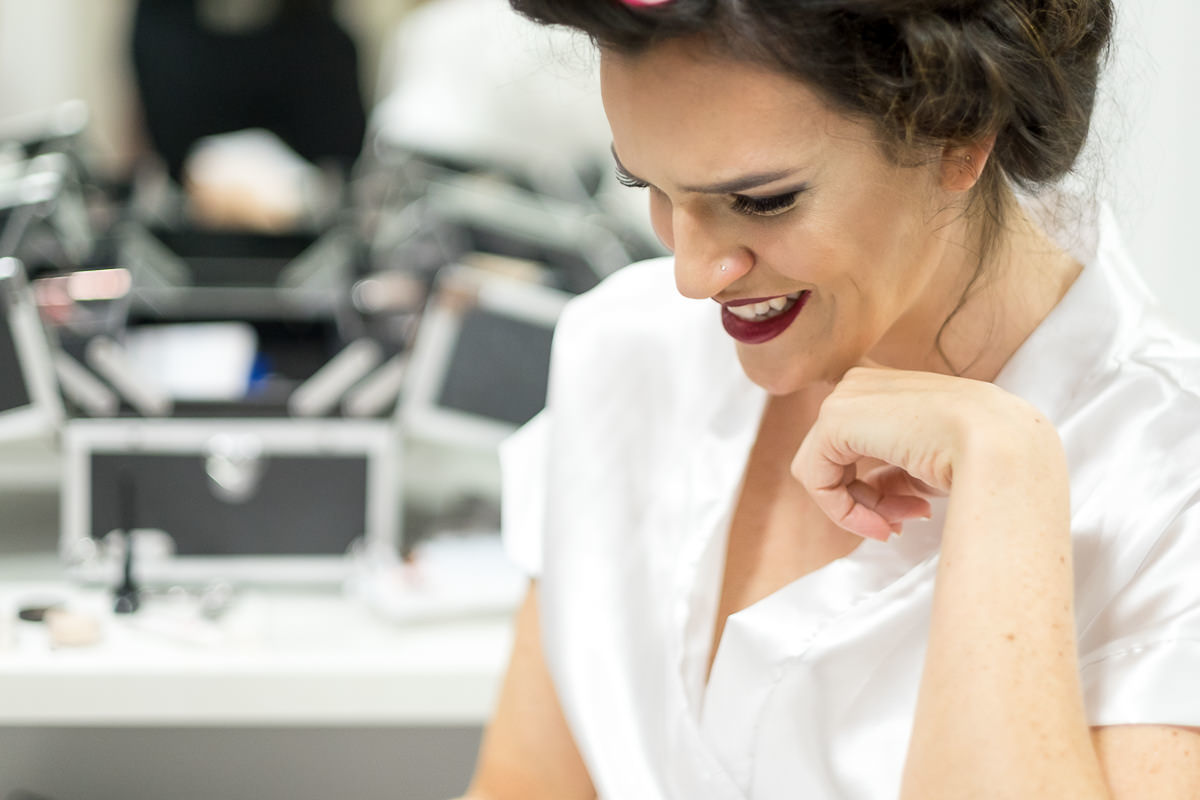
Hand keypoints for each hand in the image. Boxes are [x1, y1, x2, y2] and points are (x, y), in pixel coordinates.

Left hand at [791, 365, 1053, 541]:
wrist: (1002, 445)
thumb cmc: (980, 455)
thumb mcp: (927, 465)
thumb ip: (892, 473)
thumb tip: (869, 492)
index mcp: (885, 388)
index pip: (858, 446)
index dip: (879, 492)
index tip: (913, 515)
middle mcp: (861, 384)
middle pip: (837, 460)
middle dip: (870, 501)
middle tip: (900, 528)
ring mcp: (845, 396)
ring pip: (823, 471)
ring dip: (861, 510)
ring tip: (899, 526)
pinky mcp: (834, 418)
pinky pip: (816, 478)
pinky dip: (843, 511)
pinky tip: (882, 526)